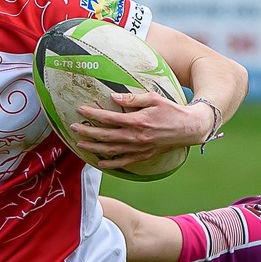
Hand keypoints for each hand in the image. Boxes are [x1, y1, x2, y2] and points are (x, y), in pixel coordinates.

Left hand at [71, 90, 215, 171]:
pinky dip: (110, 164)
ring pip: (111, 150)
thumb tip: (113, 97)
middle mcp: (136, 136)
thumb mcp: (153, 98)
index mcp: (137, 121)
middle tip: (72, 127)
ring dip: (94, 148)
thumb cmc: (171, 110)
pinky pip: (123, 162)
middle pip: (105, 136)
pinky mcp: (143, 155)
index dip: (92, 114)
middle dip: (87, 132)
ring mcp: (139, 148)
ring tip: (80, 144)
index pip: (109, 118)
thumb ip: (132, 99)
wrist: (188, 128)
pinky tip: (98, 163)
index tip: (79, 110)